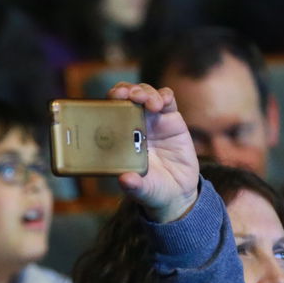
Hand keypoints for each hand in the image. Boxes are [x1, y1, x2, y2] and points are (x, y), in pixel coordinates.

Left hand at [106, 82, 199, 222]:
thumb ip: (134, 186)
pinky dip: (163, 95)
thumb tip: (124, 180)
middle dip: (124, 91)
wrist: (177, 191)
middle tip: (126, 95)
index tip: (108, 102)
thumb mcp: (143, 190)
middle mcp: (132, 125)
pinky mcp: (171, 119)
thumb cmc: (152, 188)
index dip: (106, 104)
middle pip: (125, 98)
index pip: (108, 113)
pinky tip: (162, 101)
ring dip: (144, 92)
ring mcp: (152, 120)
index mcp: (118, 139)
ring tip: (148, 102)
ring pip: (144, 94)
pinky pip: (167, 99)